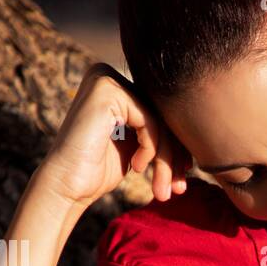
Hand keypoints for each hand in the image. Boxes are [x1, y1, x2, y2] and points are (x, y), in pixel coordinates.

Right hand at [34, 62, 191, 208]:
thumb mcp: (136, 145)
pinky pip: (149, 120)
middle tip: (179, 189)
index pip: (161, 112)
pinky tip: (135, 165)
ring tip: (162, 190)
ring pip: (159, 120)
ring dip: (166, 161)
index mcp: (115, 85)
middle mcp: (108, 75)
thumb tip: (200, 129)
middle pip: (162, 115)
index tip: (184, 178)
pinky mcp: (106, 90)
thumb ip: (157, 130)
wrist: (66, 186)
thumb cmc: (98, 171)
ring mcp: (106, 79)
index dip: (178, 147)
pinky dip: (150, 148)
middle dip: (175, 156)